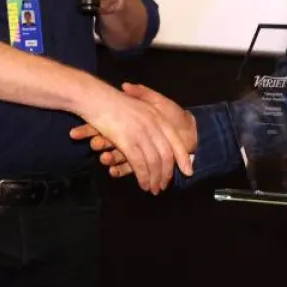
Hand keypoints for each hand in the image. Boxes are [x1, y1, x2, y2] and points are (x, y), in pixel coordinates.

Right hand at [75, 85, 193, 193]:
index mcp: (158, 118)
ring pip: (154, 163)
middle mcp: (153, 126)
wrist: (98, 97)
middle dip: (166, 174)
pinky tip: (143, 184)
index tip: (188, 172)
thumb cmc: (116, 101)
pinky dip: (143, 177)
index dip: (183, 159)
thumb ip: (151, 116)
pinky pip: (139, 165)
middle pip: (166, 156)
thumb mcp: (139, 102)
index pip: (175, 142)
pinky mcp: (128, 142)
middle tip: (163, 186)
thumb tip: (160, 131)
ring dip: (155, 179)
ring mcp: (141, 134)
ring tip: (153, 189)